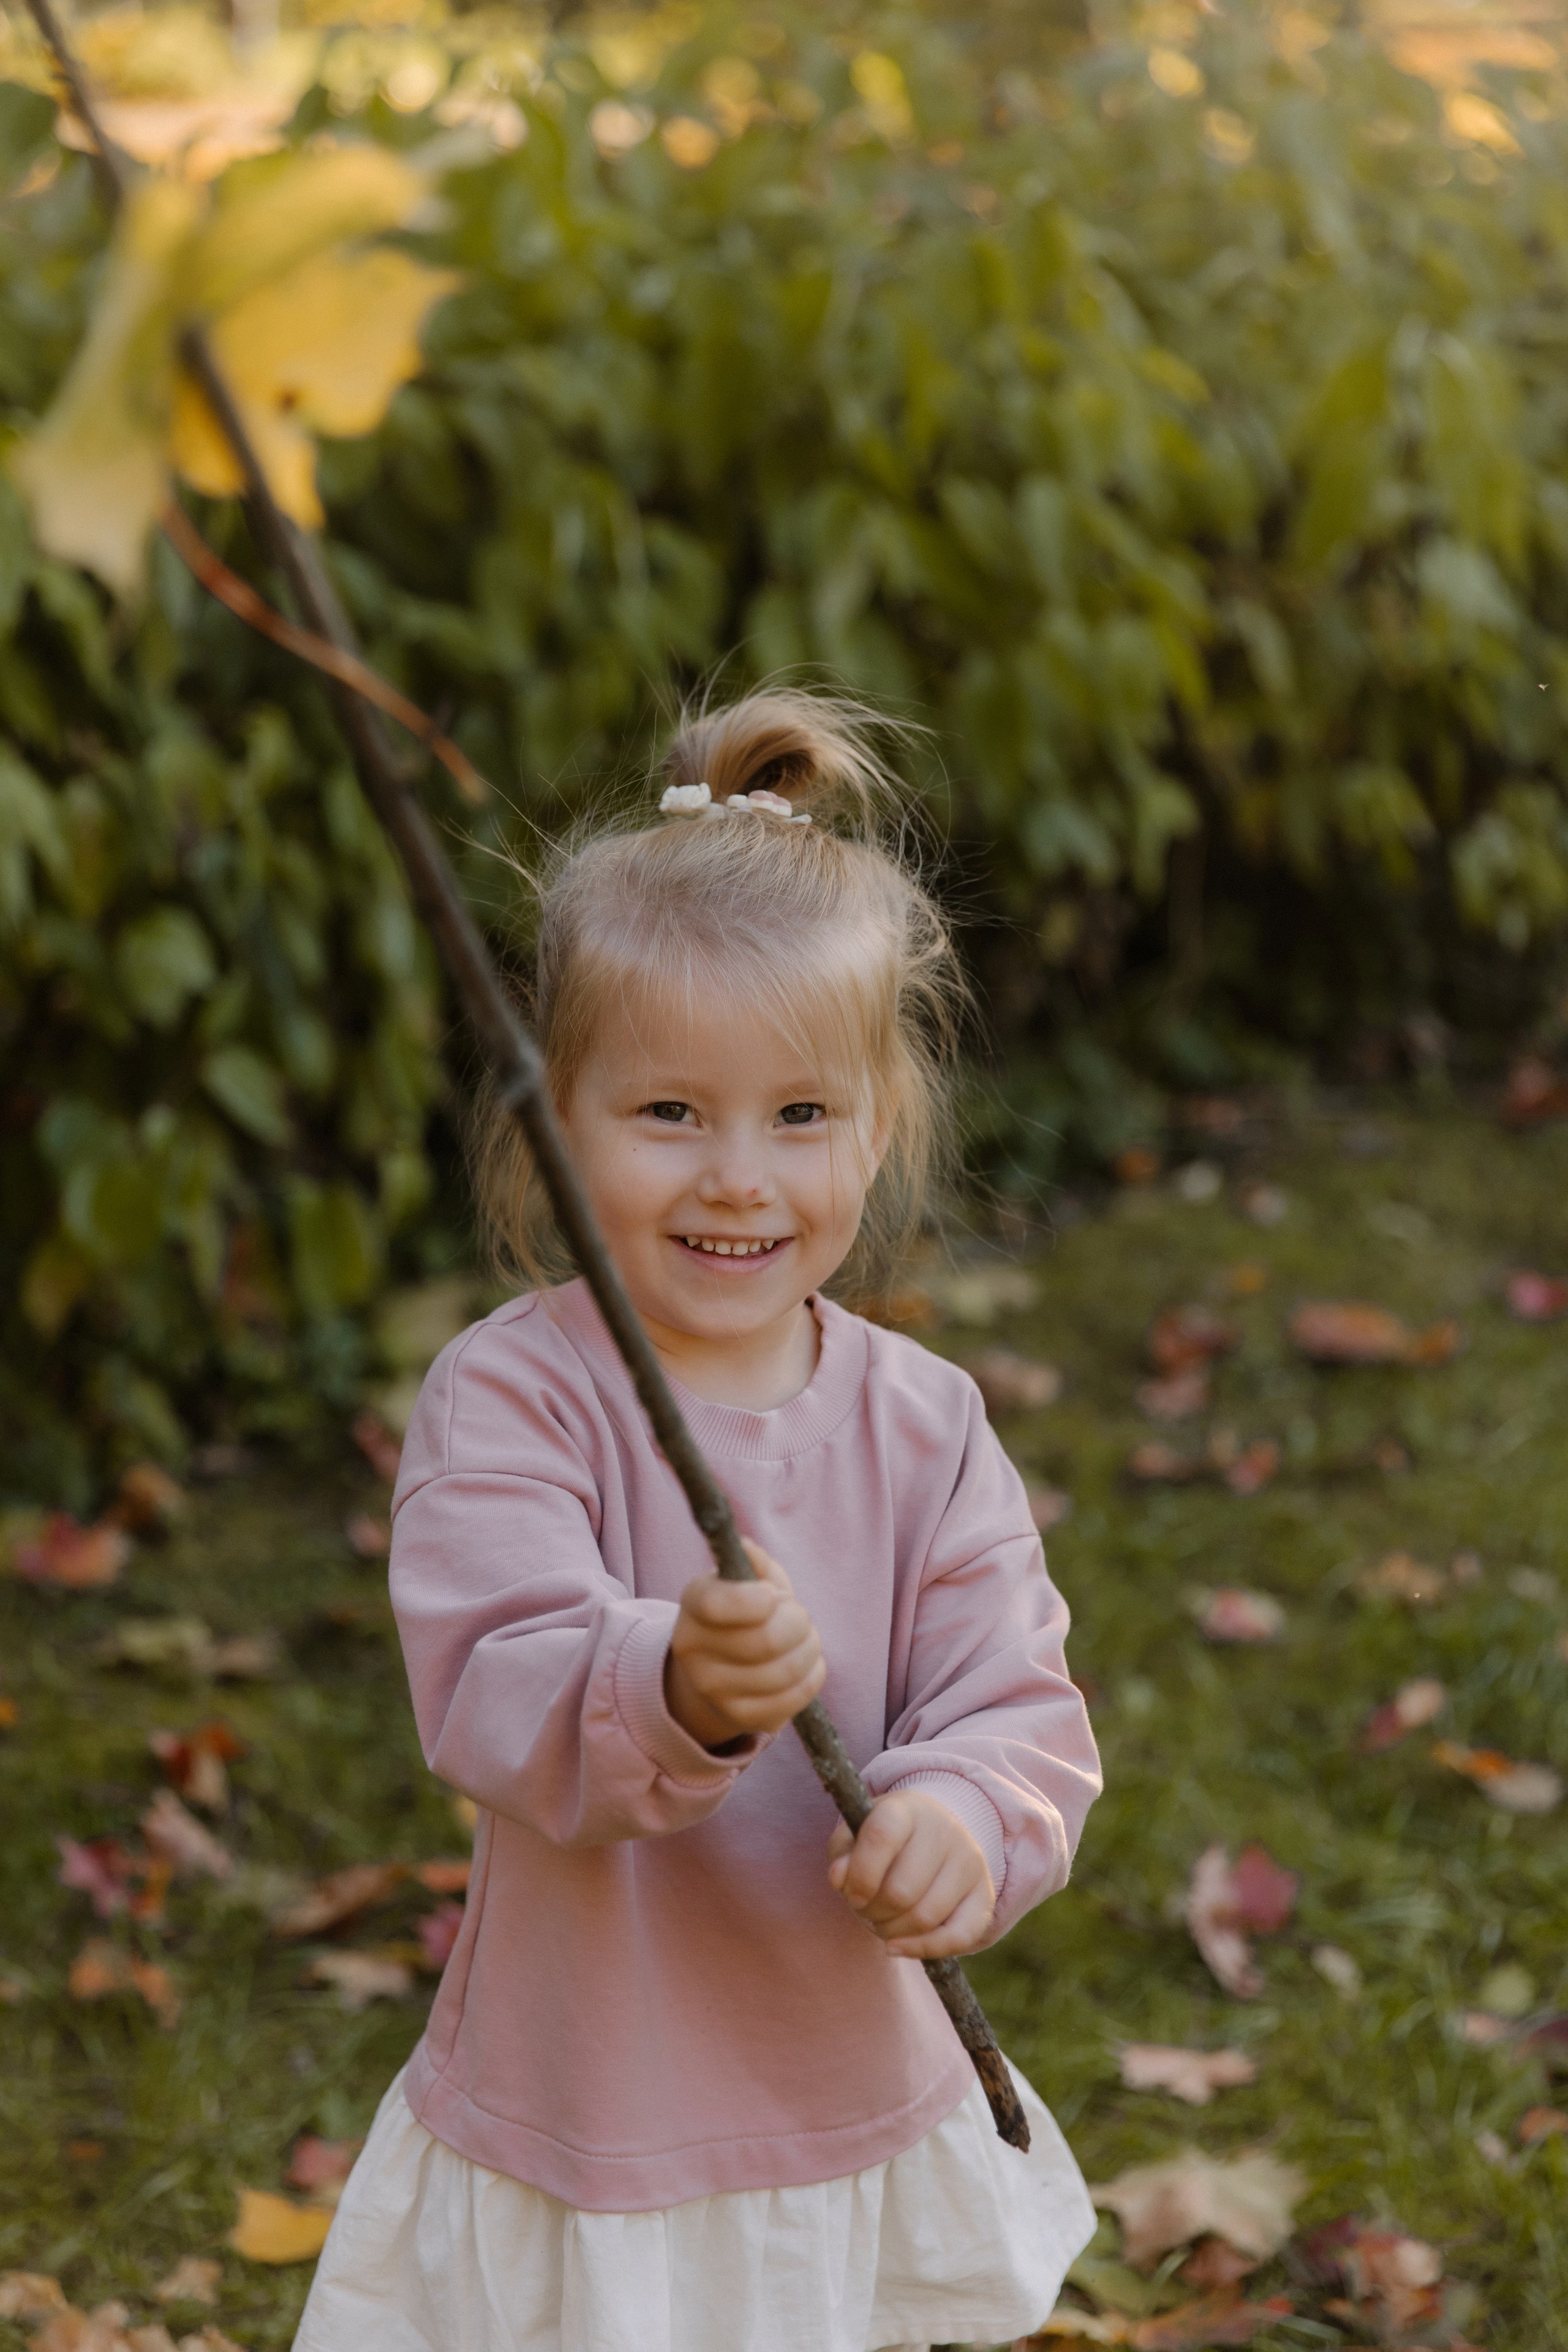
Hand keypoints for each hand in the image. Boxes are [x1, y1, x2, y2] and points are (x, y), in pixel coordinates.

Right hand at [664, 1540, 825, 1750]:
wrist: (721, 1665)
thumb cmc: (745, 1609)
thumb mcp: (746, 1577)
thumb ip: (754, 1561)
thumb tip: (749, 1550)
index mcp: (693, 1602)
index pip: (718, 1604)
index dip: (758, 1599)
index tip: (773, 1595)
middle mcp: (692, 1649)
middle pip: (768, 1640)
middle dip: (799, 1621)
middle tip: (799, 1616)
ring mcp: (713, 1689)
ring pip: (786, 1670)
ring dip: (810, 1648)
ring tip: (804, 1639)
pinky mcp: (739, 1716)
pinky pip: (795, 1696)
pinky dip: (813, 1675)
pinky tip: (806, 1664)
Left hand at [827, 1790, 994, 1959]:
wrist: (932, 1835)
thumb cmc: (883, 1842)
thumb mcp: (854, 1838)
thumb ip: (841, 1856)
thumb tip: (839, 1878)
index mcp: (906, 1808)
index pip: (881, 1837)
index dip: (861, 1876)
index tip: (852, 1895)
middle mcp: (944, 1829)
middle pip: (901, 1891)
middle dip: (874, 1912)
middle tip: (866, 1909)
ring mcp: (970, 1861)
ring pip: (925, 1918)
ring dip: (893, 1932)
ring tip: (883, 1922)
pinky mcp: (984, 1894)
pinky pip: (959, 1937)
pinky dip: (923, 1949)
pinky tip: (898, 1947)